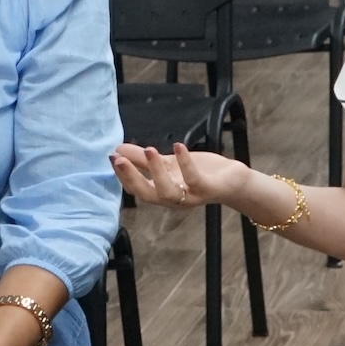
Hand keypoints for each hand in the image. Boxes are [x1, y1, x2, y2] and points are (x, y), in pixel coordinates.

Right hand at [110, 143, 248, 209]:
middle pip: (146, 194)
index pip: (136, 188)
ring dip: (156, 171)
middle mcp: (173, 199)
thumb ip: (143, 159)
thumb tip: (117, 150)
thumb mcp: (168, 164)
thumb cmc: (200, 173)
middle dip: (131, 177)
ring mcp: (190, 196)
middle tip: (118, 159)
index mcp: (161, 192)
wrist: (232, 181)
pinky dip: (185, 163)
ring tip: (148, 150)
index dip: (122, 175)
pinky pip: (194, 180)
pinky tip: (178, 146)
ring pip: (167, 191)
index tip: (112, 157)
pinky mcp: (207, 189)